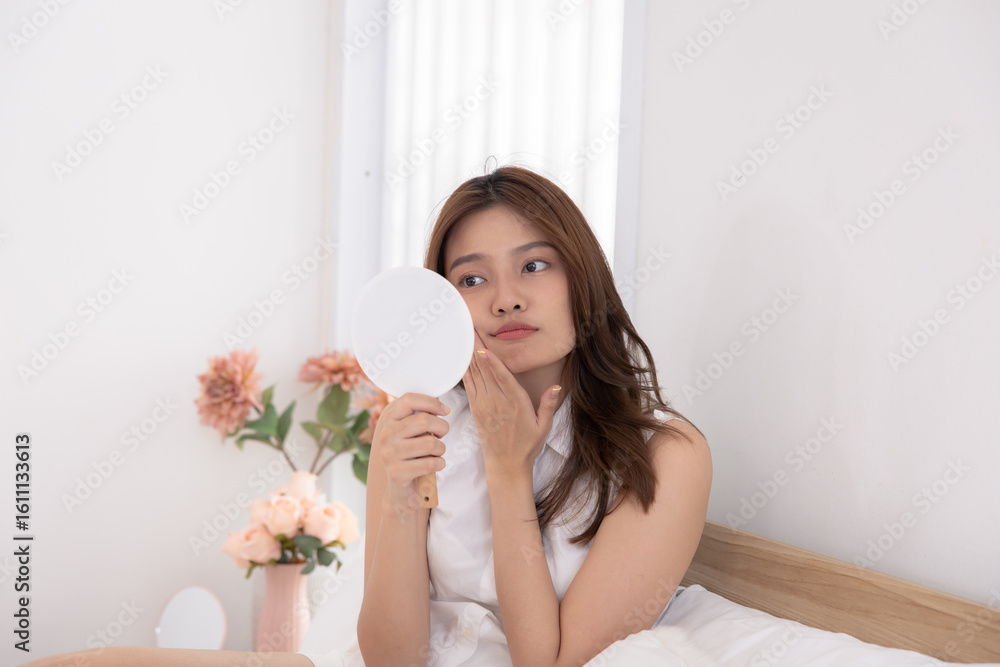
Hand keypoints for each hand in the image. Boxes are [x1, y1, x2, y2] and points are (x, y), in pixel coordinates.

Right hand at [372, 392, 450, 509]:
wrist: (400, 488)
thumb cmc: (412, 454)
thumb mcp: (412, 431)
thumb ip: (421, 415)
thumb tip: (441, 406)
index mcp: (389, 419)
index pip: (409, 399)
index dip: (431, 402)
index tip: (445, 411)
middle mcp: (386, 434)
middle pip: (424, 420)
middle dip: (442, 427)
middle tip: (441, 435)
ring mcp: (389, 454)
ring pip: (430, 443)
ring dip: (441, 448)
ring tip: (436, 452)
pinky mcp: (397, 472)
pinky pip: (430, 463)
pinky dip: (439, 463)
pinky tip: (436, 464)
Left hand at [463, 330, 561, 477]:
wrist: (506, 464)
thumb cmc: (527, 445)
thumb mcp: (544, 426)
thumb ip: (548, 404)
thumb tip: (556, 387)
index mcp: (516, 403)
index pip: (502, 378)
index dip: (492, 362)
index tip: (483, 347)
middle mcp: (497, 402)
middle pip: (485, 370)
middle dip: (477, 347)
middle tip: (470, 327)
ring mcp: (484, 405)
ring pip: (475, 374)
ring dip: (469, 354)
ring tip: (464, 335)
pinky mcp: (476, 409)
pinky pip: (469, 385)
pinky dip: (465, 370)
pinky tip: (462, 357)